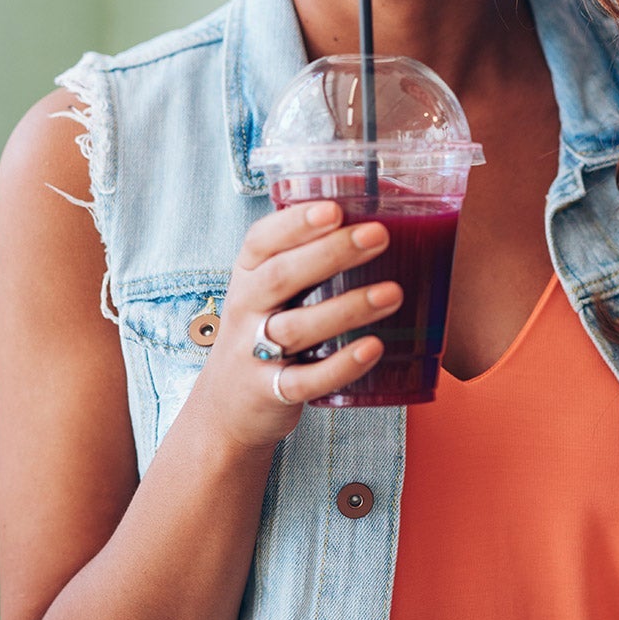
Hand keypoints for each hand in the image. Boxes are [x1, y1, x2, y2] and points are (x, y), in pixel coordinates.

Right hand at [188, 201, 403, 451]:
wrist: (225, 410)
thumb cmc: (264, 332)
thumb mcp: (270, 293)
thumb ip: (308, 260)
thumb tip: (384, 216)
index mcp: (248, 276)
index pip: (261, 241)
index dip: (295, 223)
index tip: (334, 209)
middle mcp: (246, 310)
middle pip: (281, 276)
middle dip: (330, 253)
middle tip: (379, 235)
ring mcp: (253, 353)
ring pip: (296, 328)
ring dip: (346, 309)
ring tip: (393, 293)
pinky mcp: (270, 393)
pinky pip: (305, 380)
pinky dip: (340, 366)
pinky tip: (374, 348)